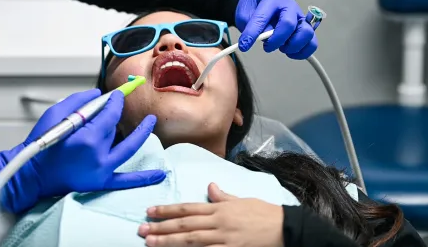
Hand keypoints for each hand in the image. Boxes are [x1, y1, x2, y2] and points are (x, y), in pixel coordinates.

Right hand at [0, 88, 163, 213]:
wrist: (32, 175)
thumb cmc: (40, 145)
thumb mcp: (54, 115)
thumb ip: (78, 101)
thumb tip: (99, 95)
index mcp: (87, 137)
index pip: (111, 113)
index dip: (117, 101)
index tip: (118, 95)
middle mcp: (98, 154)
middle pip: (118, 129)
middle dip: (119, 114)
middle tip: (123, 103)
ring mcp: (102, 170)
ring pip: (126, 147)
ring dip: (140, 134)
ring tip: (150, 122)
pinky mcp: (101, 183)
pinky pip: (127, 180)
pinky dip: (144, 178)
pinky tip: (159, 174)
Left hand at [139, 183, 283, 246]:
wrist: (286, 228)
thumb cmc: (265, 214)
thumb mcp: (243, 200)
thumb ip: (224, 196)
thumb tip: (209, 186)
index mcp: (220, 208)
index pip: (188, 208)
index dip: (167, 210)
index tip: (150, 211)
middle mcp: (219, 222)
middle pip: (184, 225)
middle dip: (161, 227)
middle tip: (141, 229)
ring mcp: (224, 238)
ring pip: (191, 240)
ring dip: (169, 241)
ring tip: (150, 242)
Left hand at [235, 0, 316, 59]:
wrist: (260, 2)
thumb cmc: (254, 7)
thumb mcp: (245, 13)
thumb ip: (251, 25)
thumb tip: (262, 38)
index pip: (264, 17)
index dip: (253, 33)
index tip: (244, 45)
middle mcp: (290, 6)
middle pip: (290, 24)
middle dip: (277, 40)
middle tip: (267, 46)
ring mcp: (300, 17)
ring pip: (307, 33)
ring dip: (293, 46)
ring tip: (281, 48)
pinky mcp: (304, 29)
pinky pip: (311, 43)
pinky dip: (302, 52)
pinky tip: (289, 52)